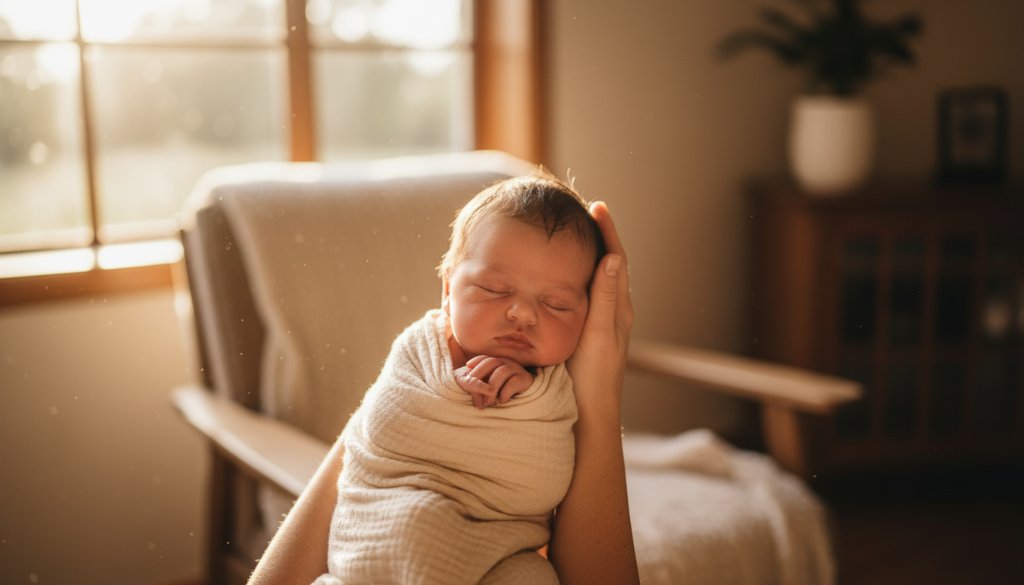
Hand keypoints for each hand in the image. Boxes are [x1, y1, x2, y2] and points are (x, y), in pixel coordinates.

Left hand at [455, 355, 533, 408]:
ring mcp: (516, 369)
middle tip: (473, 389)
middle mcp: (506, 362)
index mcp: (497, 362)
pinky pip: (514, 382)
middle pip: (491, 362)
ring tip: (488, 402)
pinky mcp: (525, 379)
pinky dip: (506, 392)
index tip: (467, 367)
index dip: (476, 361)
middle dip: (480, 374)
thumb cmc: (504, 391)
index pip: (485, 358)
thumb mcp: (491, 386)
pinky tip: (502, 401)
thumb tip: (467, 383)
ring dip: (492, 387)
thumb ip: (480, 383)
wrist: (528, 398)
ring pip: (502, 372)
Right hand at [566, 201, 632, 421]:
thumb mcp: (597, 333)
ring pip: (598, 280)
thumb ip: (603, 297)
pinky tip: (564, 278)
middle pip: (609, 265)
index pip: (615, 259)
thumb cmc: (592, 377)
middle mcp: (614, 312)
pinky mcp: (590, 334)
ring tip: (575, 236)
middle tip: (584, 213)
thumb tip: (612, 257)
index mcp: (618, 307)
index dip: (607, 232)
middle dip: (599, 237)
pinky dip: (580, 277)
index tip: (596, 206)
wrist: (590, 414)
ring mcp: (603, 324)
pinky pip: (587, 296)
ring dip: (590, 256)